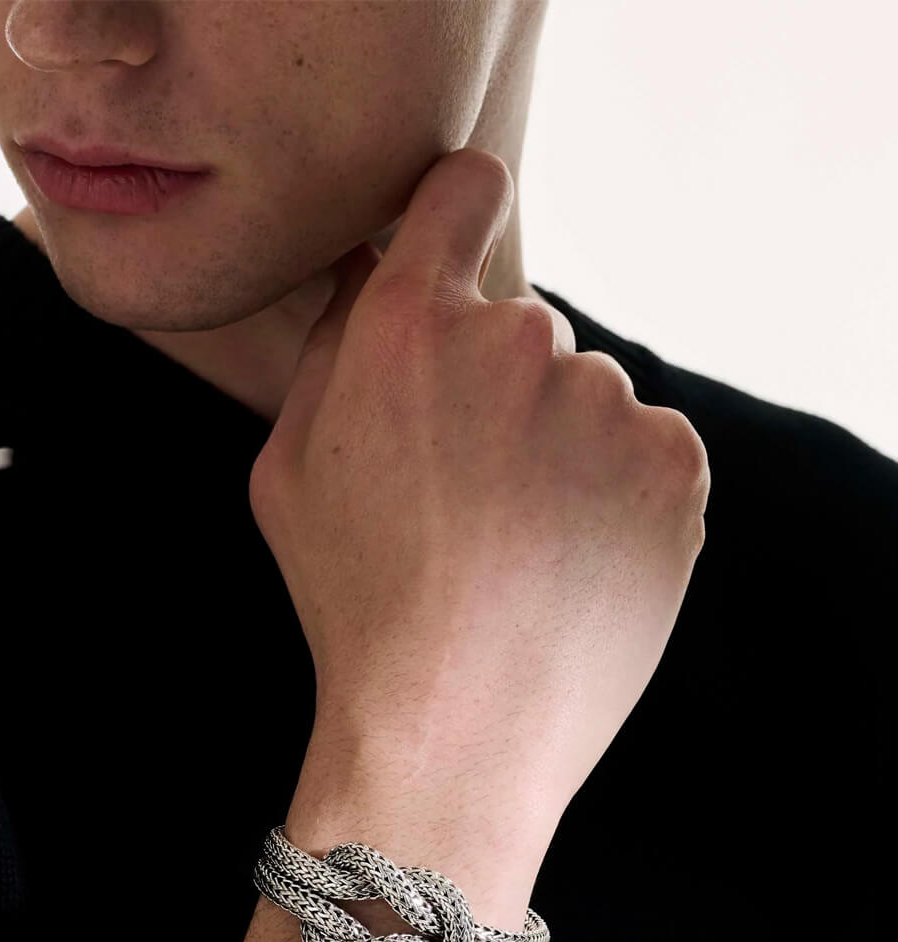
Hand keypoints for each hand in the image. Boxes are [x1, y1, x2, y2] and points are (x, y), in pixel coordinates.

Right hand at [249, 147, 709, 830]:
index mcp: (410, 328)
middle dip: (497, 386)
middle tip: (471, 489)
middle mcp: (516, 341)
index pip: (460, 191)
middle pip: (523, 326)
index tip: (463, 240)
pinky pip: (647, 445)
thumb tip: (373, 268)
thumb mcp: (288, 472)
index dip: (460, 211)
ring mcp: (605, 403)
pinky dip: (620, 488)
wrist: (454, 728)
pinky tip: (574, 556)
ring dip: (562, 445)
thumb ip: (332, 348)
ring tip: (521, 542)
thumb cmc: (356, 603)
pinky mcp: (675, 462)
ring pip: (587, 396)